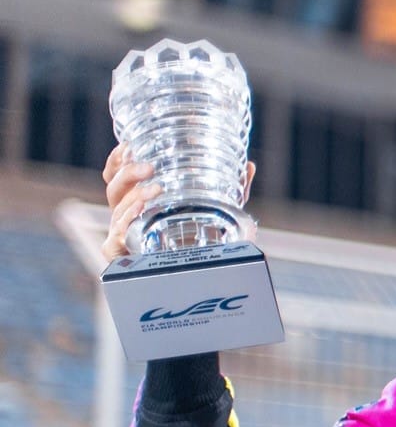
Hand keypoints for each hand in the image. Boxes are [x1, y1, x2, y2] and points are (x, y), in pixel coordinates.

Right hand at [99, 149, 254, 263]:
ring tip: (156, 188)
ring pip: (117, 209)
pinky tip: (139, 211)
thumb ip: (233, 189)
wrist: (207, 281)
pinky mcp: (123, 258)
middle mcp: (129, 216)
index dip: (118, 160)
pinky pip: (114, 238)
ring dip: (133, 195)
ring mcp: (124, 236)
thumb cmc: (207, 244)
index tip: (130, 145)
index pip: (118, 177)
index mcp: (142, 201)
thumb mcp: (221, 213)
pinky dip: (124, 223)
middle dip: (127, 173)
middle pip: (114, 189)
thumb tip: (250, 166)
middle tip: (149, 166)